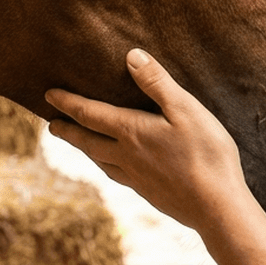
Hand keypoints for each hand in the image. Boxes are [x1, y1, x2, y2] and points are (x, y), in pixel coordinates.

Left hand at [46, 49, 254, 233]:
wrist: (217, 208)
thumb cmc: (206, 155)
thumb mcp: (186, 109)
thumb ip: (157, 83)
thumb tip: (131, 56)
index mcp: (131, 132)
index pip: (89, 114)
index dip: (67, 103)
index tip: (48, 95)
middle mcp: (126, 156)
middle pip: (87, 142)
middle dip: (67, 131)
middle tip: (52, 126)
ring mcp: (136, 178)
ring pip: (100, 161)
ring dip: (85, 150)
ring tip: (79, 144)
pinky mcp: (148, 193)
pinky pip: (117, 176)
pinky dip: (106, 166)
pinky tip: (115, 168)